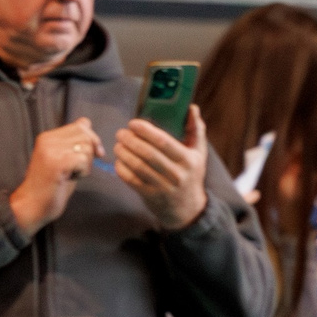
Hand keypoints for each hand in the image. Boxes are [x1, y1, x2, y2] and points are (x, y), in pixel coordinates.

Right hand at [9, 117, 102, 236]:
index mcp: (48, 136)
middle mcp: (47, 139)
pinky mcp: (56, 162)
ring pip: (86, 147)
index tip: (94, 154)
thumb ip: (74, 143)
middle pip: (86, 136)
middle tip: (79, 168)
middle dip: (90, 153)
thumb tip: (89, 127)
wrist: (32, 205)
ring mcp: (50, 150)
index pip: (82, 125)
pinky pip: (83, 160)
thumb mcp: (64, 159)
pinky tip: (72, 178)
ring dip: (86, 164)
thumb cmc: (51, 185)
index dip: (92, 139)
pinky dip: (83, 171)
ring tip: (72, 173)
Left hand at [115, 102, 210, 231]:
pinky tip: (119, 161)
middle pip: (148, 153)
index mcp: (188, 160)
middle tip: (121, 133)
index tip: (133, 123)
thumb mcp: (198, 153)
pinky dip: (121, 169)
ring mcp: (164, 187)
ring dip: (123, 153)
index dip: (145, 131)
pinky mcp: (151, 196)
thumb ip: (195, 129)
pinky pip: (131, 180)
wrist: (188, 208)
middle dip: (130, 140)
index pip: (163, 142)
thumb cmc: (191, 174)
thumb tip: (192, 107)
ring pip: (137, 166)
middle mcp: (177, 174)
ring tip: (118, 145)